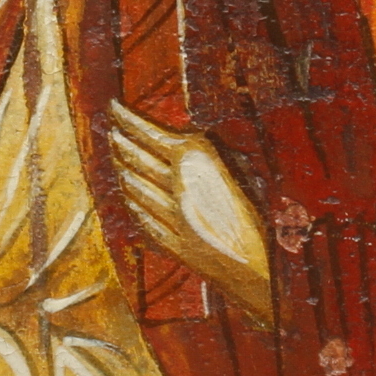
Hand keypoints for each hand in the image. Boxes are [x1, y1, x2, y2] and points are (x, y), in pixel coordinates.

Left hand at [109, 99, 272, 324]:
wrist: (264, 266)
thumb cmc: (264, 211)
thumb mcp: (241, 168)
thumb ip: (211, 155)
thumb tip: (188, 143)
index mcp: (195, 159)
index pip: (150, 134)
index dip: (128, 120)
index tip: (113, 108)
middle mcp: (178, 184)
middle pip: (139, 160)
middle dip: (122, 143)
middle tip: (110, 132)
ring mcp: (172, 216)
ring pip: (137, 188)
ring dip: (124, 171)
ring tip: (116, 159)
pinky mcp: (174, 244)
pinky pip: (146, 219)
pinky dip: (134, 205)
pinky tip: (130, 199)